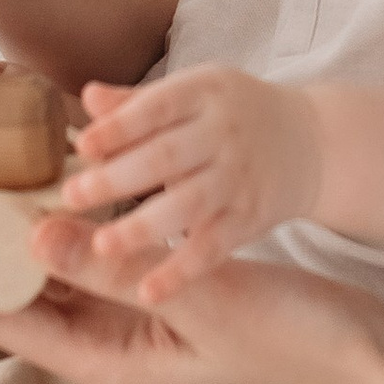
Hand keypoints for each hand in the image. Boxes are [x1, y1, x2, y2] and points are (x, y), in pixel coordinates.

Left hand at [0, 212, 383, 383]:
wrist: (359, 361)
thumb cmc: (290, 344)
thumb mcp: (200, 302)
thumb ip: (119, 270)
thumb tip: (35, 232)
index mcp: (107, 364)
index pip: (2, 324)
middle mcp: (108, 350)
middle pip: (16, 301)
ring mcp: (133, 328)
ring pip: (53, 279)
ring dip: (11, 238)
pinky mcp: (158, 303)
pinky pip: (96, 263)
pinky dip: (69, 229)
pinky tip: (48, 190)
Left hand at [57, 67, 324, 301]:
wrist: (312, 143)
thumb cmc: (233, 115)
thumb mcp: (195, 93)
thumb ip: (139, 102)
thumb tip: (87, 100)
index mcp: (204, 92)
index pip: (158, 106)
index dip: (120, 126)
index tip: (83, 145)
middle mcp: (224, 132)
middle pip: (167, 156)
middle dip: (118, 177)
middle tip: (70, 196)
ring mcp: (240, 177)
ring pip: (189, 205)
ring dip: (143, 227)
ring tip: (101, 246)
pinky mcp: (251, 218)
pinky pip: (214, 247)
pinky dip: (183, 270)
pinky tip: (148, 291)